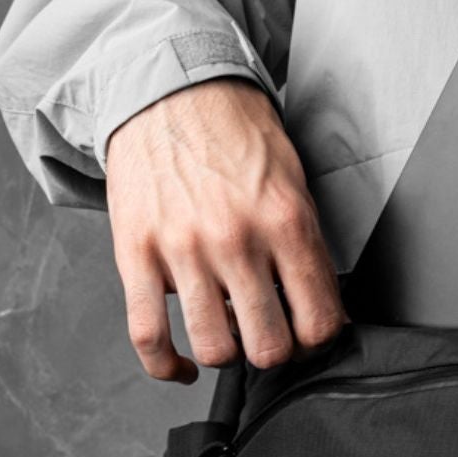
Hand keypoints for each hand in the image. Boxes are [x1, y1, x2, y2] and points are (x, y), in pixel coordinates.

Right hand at [105, 77, 347, 380]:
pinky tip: (183, 365)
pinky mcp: (136, 253)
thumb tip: (321, 306)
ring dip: (227, 353)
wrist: (168, 91)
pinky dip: (166, 365)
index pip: (318, 320)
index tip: (309, 334)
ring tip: (230, 335)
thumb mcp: (293, 182)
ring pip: (214, 348)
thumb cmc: (235, 133)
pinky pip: (147, 336)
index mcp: (285, 222)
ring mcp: (183, 250)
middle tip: (270, 335)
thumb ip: (307, 246)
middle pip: (269, 347)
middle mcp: (236, 240)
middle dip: (275, 350)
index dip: (319, 340)